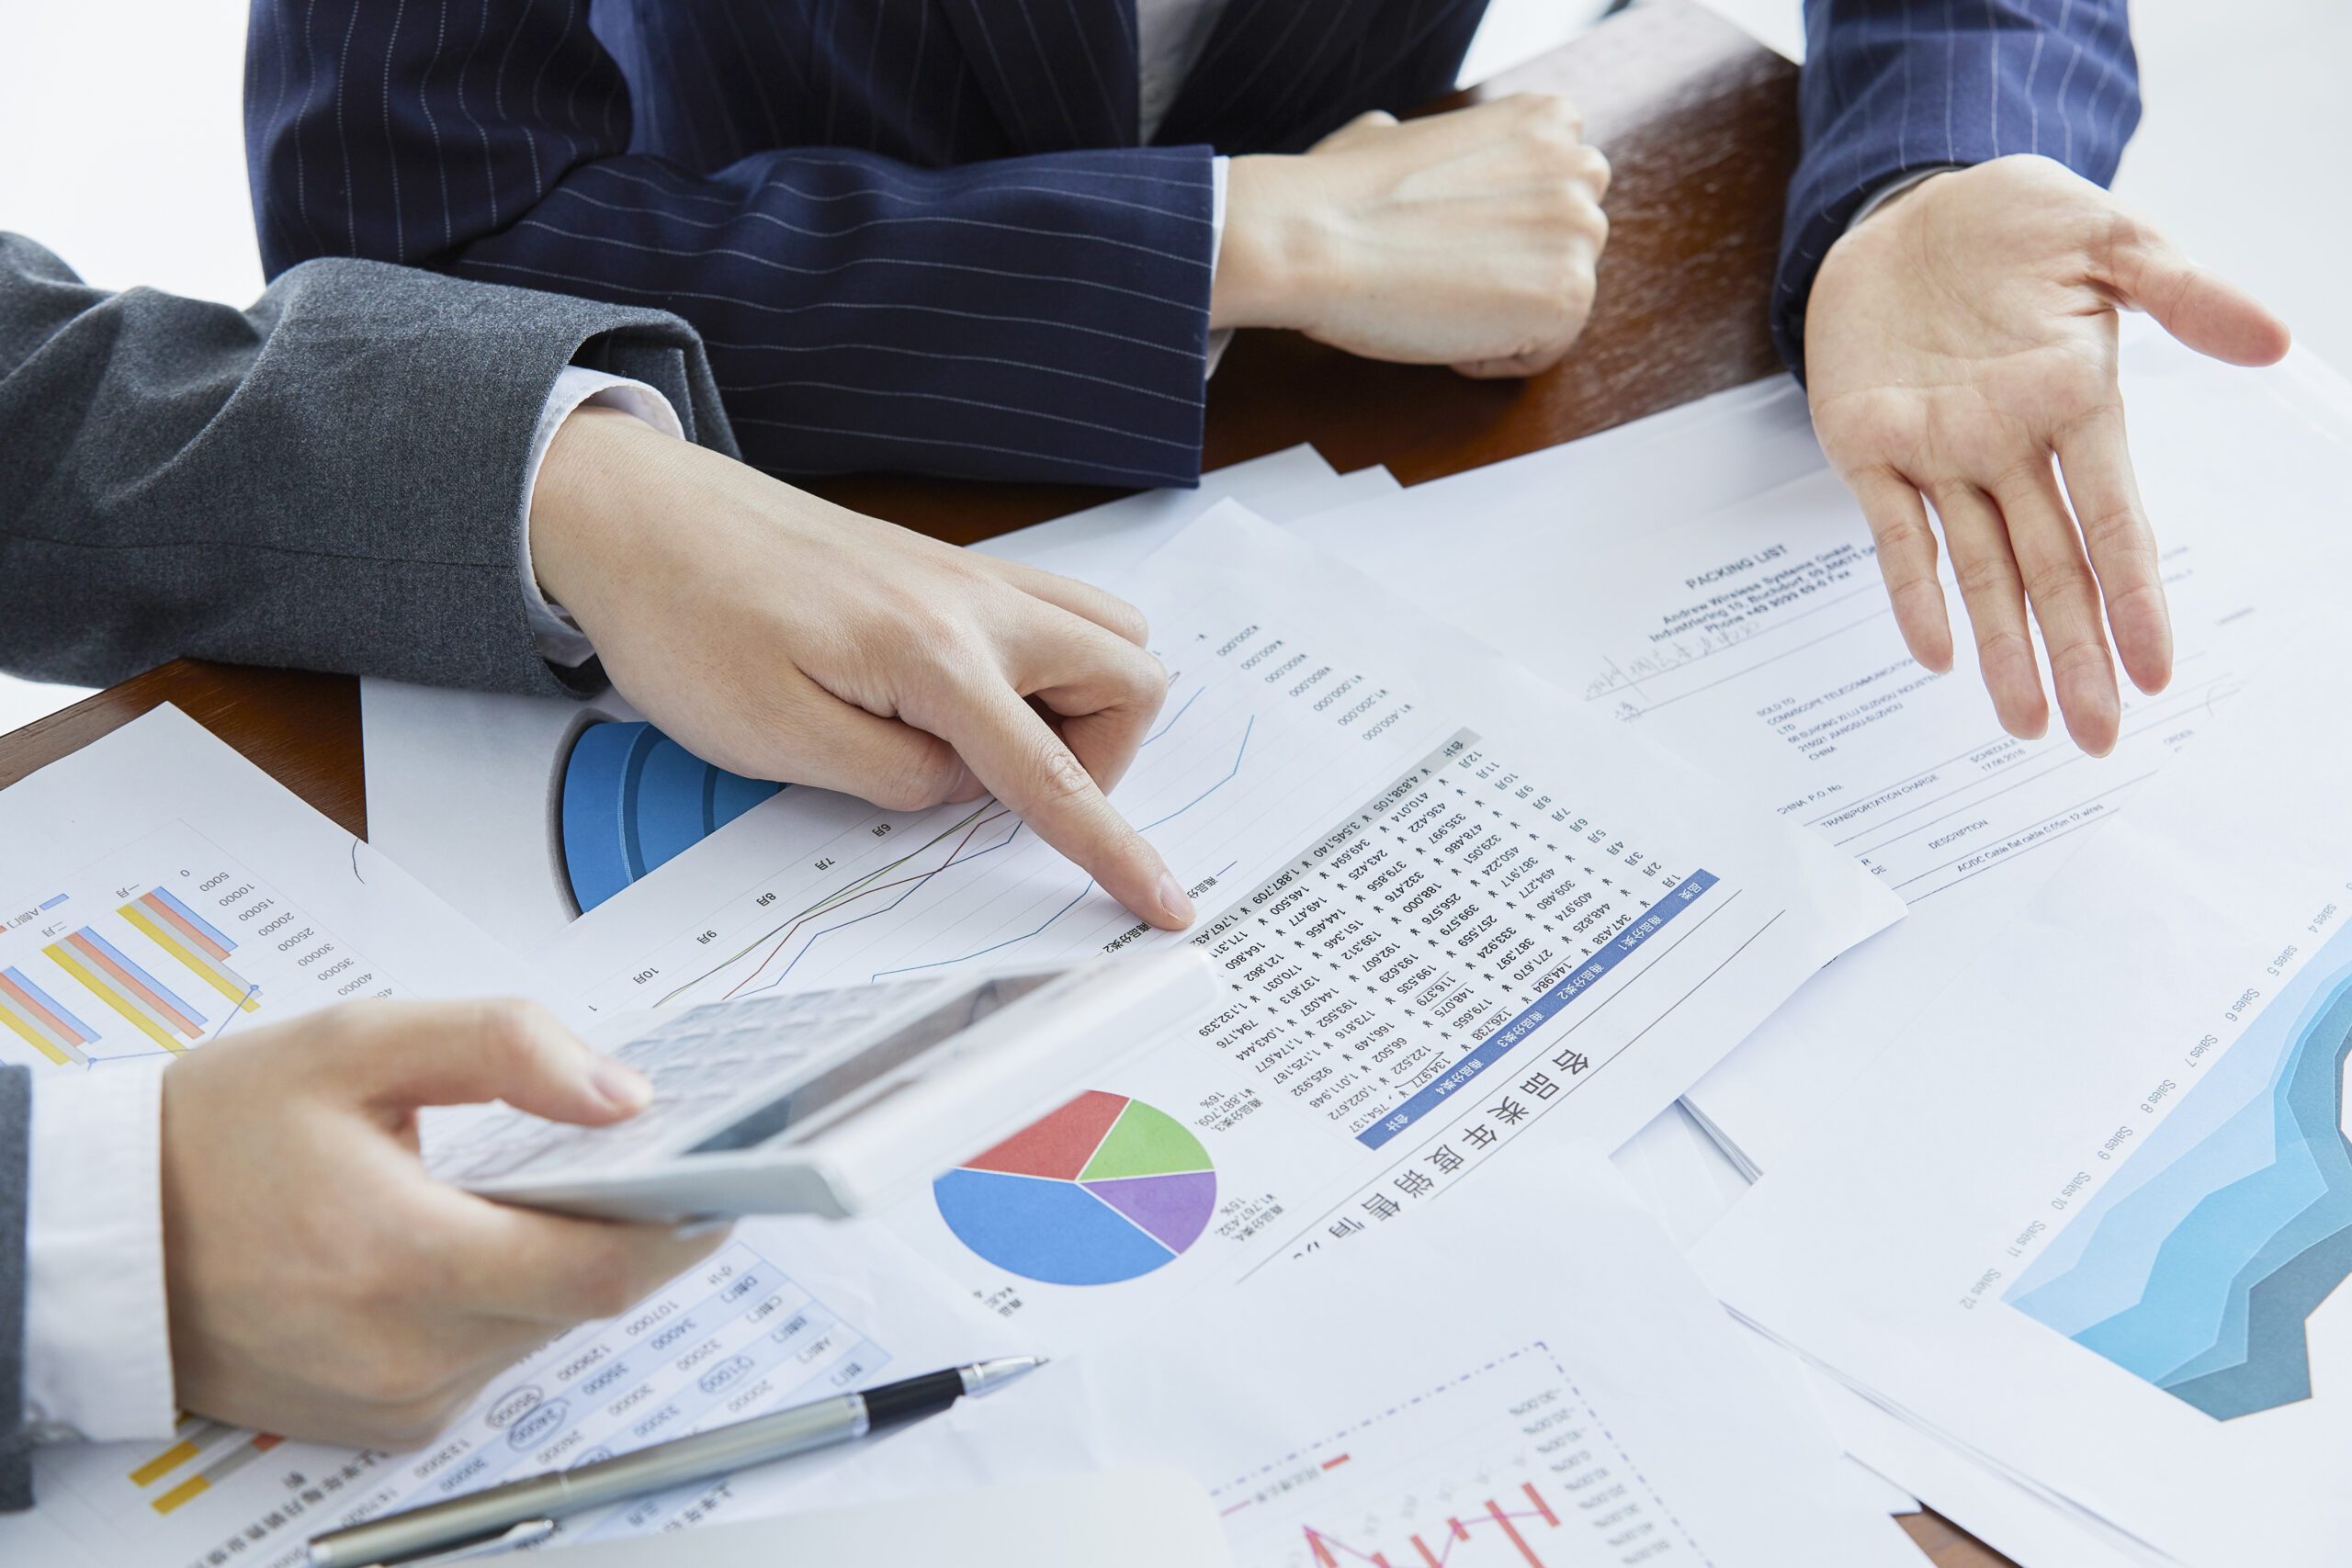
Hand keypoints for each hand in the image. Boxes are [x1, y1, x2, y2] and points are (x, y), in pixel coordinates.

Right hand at [162, 999, 724, 1448]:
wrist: (99, 1241)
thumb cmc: (214, 1137)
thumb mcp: (359, 1044)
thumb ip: (506, 1047)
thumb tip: (624, 1093)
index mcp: (399, 1258)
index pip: (601, 1270)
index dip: (686, 1226)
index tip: (732, 1178)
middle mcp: (404, 1352)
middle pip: (585, 1303)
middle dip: (629, 1231)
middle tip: (643, 1161)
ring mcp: (397, 1401)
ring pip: (545, 1331)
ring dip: (562, 1263)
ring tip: (539, 1188)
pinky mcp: (387, 1424)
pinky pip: (493, 1360)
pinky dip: (506, 1301)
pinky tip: (471, 1241)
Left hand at [530, 413, 1193, 929]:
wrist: (635, 513)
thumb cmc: (686, 618)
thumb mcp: (779, 741)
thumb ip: (899, 779)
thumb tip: (970, 788)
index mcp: (936, 655)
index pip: (1058, 774)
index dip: (1118, 848)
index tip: (1166, 901)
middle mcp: (974, 602)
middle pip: (1130, 676)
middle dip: (1105, 755)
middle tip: (1010, 793)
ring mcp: (966, 574)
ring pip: (1104, 632)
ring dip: (1081, 704)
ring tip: (989, 745)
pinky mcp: (943, 567)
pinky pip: (1049, 608)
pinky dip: (1043, 664)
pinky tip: (967, 697)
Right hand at [1213, 94, 1611, 376]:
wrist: (1306, 239)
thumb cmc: (1331, 196)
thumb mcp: (1393, 136)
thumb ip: (1437, 145)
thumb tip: (1396, 139)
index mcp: (1545, 121)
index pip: (1560, 194)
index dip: (1502, 226)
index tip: (1448, 235)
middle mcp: (1577, 166)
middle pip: (1567, 248)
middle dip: (1514, 268)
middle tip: (1440, 270)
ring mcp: (1578, 232)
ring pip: (1557, 300)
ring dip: (1502, 313)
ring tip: (1437, 295)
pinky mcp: (1567, 296)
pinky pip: (1543, 353)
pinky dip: (1491, 356)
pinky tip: (1441, 324)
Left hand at [1804, 155, 2290, 753]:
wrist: (1906, 204)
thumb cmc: (2011, 220)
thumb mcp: (2105, 238)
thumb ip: (2180, 291)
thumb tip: (2276, 340)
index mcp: (2075, 404)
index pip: (2114, 520)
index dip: (2134, 596)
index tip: (2156, 670)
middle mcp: (2011, 446)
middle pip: (2052, 569)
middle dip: (2076, 653)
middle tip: (2094, 736)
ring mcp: (1939, 450)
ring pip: (1980, 569)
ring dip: (2000, 647)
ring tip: (2025, 723)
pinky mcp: (1868, 442)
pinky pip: (1894, 532)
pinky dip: (1914, 590)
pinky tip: (1933, 654)